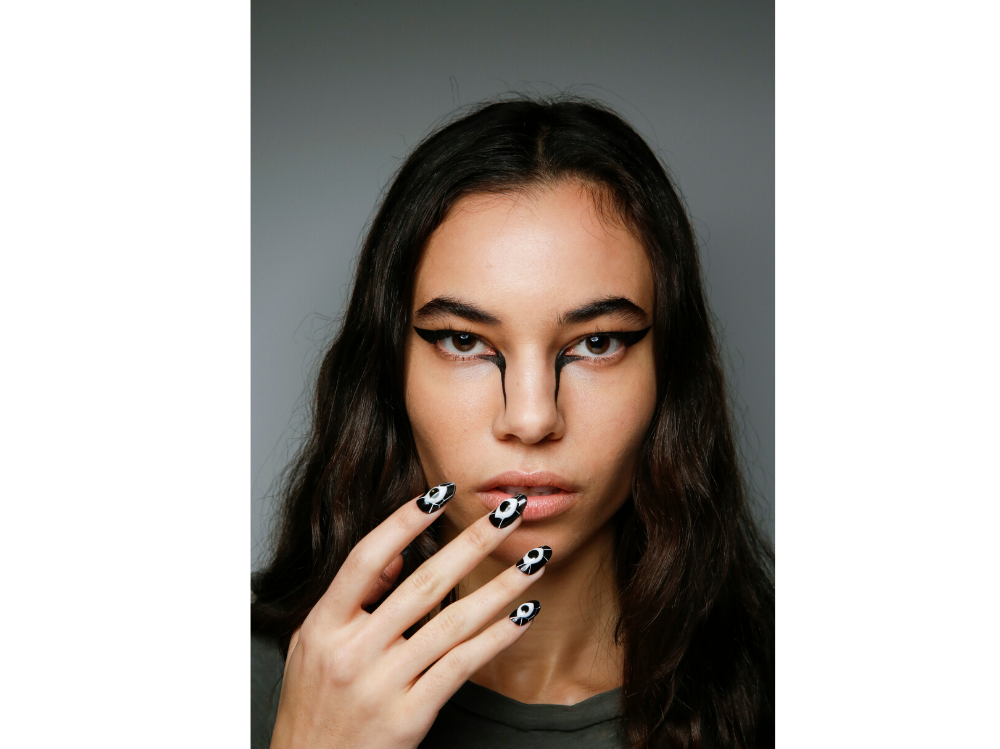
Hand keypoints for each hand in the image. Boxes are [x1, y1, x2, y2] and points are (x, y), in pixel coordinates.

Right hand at [269, 485, 545, 748]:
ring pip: (452, 623)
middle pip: (422, 584)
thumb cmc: (315, 707)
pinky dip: (496, 638)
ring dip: (501, 587)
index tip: (441, 492)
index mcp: (323, 626)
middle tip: (508, 511)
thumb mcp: (312, 646)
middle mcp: (351, 652)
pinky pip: (462, 667)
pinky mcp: (409, 717)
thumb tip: (395, 554)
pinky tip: (523, 616)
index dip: (404, 522)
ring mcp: (381, 685)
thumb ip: (352, 598)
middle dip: (472, 542)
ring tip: (534, 560)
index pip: (365, 559)